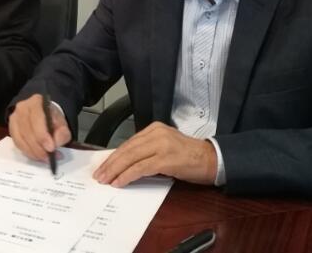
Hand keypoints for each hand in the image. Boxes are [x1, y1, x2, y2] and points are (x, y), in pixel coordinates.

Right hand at [9, 93, 71, 162]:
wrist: (43, 114)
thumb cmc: (52, 118)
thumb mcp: (62, 123)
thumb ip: (62, 133)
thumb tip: (56, 143)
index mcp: (36, 102)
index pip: (37, 118)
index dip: (42, 135)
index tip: (51, 148)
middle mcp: (22, 108)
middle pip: (27, 130)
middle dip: (38, 147)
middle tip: (49, 157)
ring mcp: (14, 118)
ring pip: (20, 138)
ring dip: (32, 152)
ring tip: (44, 158)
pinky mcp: (11, 128)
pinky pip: (17, 143)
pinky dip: (27, 152)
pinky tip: (36, 155)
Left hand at [92, 122, 216, 186]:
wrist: (212, 160)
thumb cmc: (189, 157)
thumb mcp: (165, 147)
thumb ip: (147, 150)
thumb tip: (124, 163)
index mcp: (154, 128)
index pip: (129, 143)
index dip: (114, 156)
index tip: (103, 166)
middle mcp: (156, 133)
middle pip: (127, 149)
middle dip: (111, 163)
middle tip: (99, 175)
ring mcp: (161, 145)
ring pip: (131, 157)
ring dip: (115, 170)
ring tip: (105, 180)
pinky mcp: (166, 159)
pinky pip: (141, 167)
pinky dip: (128, 175)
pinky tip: (119, 182)